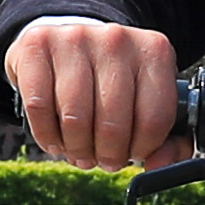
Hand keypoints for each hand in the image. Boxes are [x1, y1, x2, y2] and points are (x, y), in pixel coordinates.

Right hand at [6, 18, 185, 169]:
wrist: (68, 44)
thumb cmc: (112, 82)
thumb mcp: (147, 100)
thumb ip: (166, 139)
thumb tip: (160, 166)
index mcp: (153, 51)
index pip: (155, 117)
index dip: (144, 149)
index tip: (134, 154)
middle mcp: (116, 39)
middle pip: (113, 122)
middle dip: (109, 155)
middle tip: (104, 160)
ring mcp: (75, 38)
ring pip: (75, 118)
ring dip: (77, 149)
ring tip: (80, 152)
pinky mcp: (38, 44)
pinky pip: (39, 107)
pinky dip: (47, 136)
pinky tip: (56, 140)